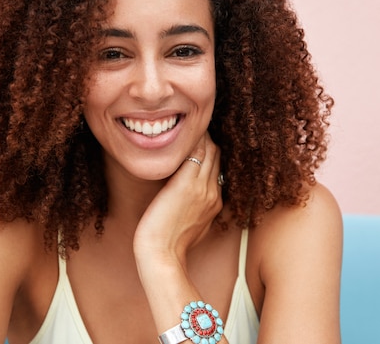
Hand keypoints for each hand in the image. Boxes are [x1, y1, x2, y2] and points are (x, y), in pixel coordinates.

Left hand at [133, 132, 222, 265]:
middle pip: (216, 154)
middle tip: (190, 126)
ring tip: (185, 124)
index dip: (208, 152)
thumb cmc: (170, 245)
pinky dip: (190, 141)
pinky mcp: (187, 185)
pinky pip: (194, 153)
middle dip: (205, 138)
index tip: (196, 141)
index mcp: (215, 202)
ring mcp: (202, 188)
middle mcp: (213, 192)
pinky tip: (180, 132)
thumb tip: (191, 203)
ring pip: (208, 150)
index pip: (217, 167)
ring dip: (198, 135)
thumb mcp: (192, 227)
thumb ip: (197, 210)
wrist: (162, 254)